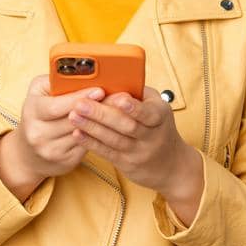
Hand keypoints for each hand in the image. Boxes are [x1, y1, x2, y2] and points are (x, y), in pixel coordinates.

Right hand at [0, 75, 105, 200]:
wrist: (27, 153)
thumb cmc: (38, 114)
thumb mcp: (39, 93)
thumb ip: (56, 81)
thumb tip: (84, 73)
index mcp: (32, 111)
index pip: (57, 106)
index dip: (80, 97)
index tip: (100, 90)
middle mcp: (38, 133)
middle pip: (73, 120)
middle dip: (96, 109)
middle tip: (118, 99)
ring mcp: (51, 150)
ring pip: (83, 134)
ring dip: (101, 123)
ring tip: (117, 111)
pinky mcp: (64, 162)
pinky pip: (86, 146)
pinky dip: (99, 136)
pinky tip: (109, 127)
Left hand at [68, 87, 204, 220]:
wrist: (172, 165)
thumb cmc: (159, 127)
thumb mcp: (157, 107)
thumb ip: (138, 94)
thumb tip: (113, 80)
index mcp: (160, 115)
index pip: (147, 112)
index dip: (133, 107)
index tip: (117, 98)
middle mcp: (152, 135)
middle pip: (126, 125)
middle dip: (101, 114)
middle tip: (80, 103)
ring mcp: (139, 151)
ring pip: (113, 139)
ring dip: (91, 127)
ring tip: (73, 116)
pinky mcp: (127, 163)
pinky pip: (107, 152)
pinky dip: (91, 142)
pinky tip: (77, 133)